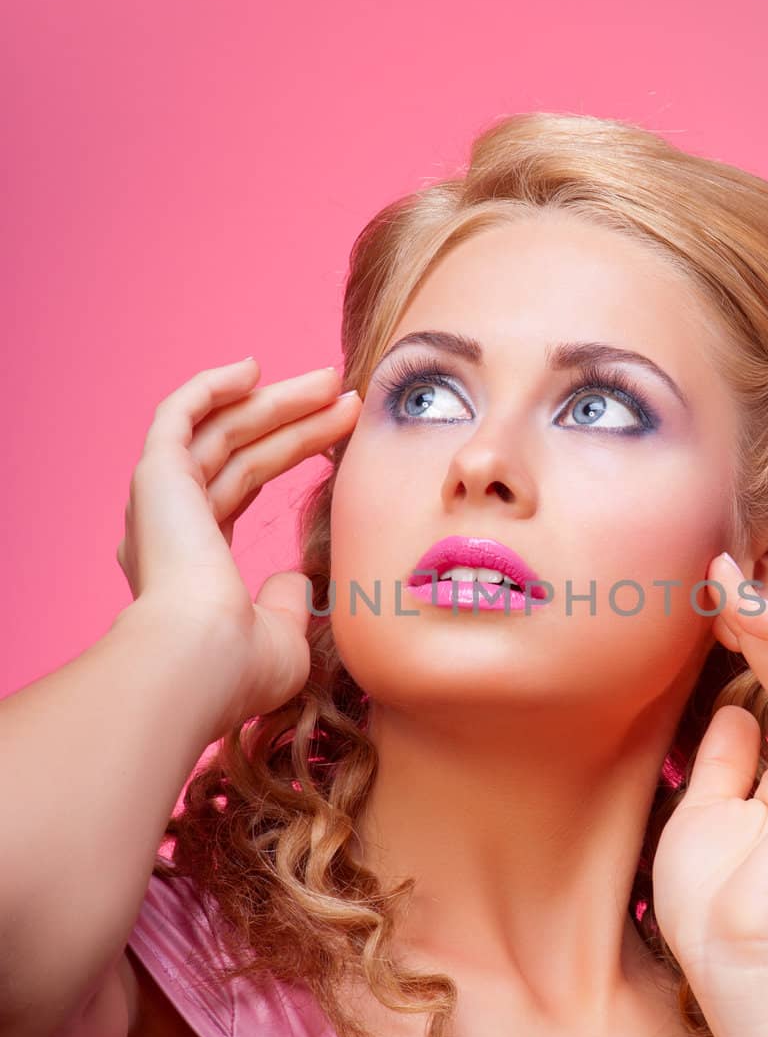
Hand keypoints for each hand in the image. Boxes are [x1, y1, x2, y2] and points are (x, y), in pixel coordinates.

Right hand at [115, 355, 361, 735]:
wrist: (198, 662)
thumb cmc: (240, 669)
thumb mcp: (282, 640)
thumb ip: (287, 606)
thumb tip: (296, 581)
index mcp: (187, 566)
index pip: (239, 488)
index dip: (286, 454)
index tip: (338, 434)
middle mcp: (165, 529)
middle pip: (238, 453)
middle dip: (294, 420)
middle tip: (344, 395)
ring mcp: (156, 501)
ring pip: (222, 431)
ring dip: (276, 401)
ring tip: (331, 381)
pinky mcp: (155, 477)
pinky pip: (179, 415)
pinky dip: (211, 387)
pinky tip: (254, 367)